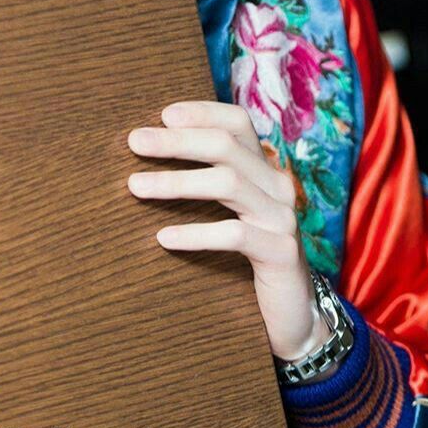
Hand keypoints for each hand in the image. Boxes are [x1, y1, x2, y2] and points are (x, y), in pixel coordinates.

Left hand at [126, 99, 331, 363]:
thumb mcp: (231, 213)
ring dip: (178, 181)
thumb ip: (207, 182)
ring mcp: (282, 218)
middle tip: (135, 141)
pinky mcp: (282, 253)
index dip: (203, 112)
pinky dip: (196, 233)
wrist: (293, 314)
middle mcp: (278, 185)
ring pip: (229, 182)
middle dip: (178, 141)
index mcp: (264, 169)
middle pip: (227, 146)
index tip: (163, 114)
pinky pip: (235, 235)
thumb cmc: (248, 259)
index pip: (238, 123)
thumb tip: (150, 153)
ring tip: (136, 186)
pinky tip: (163, 238)